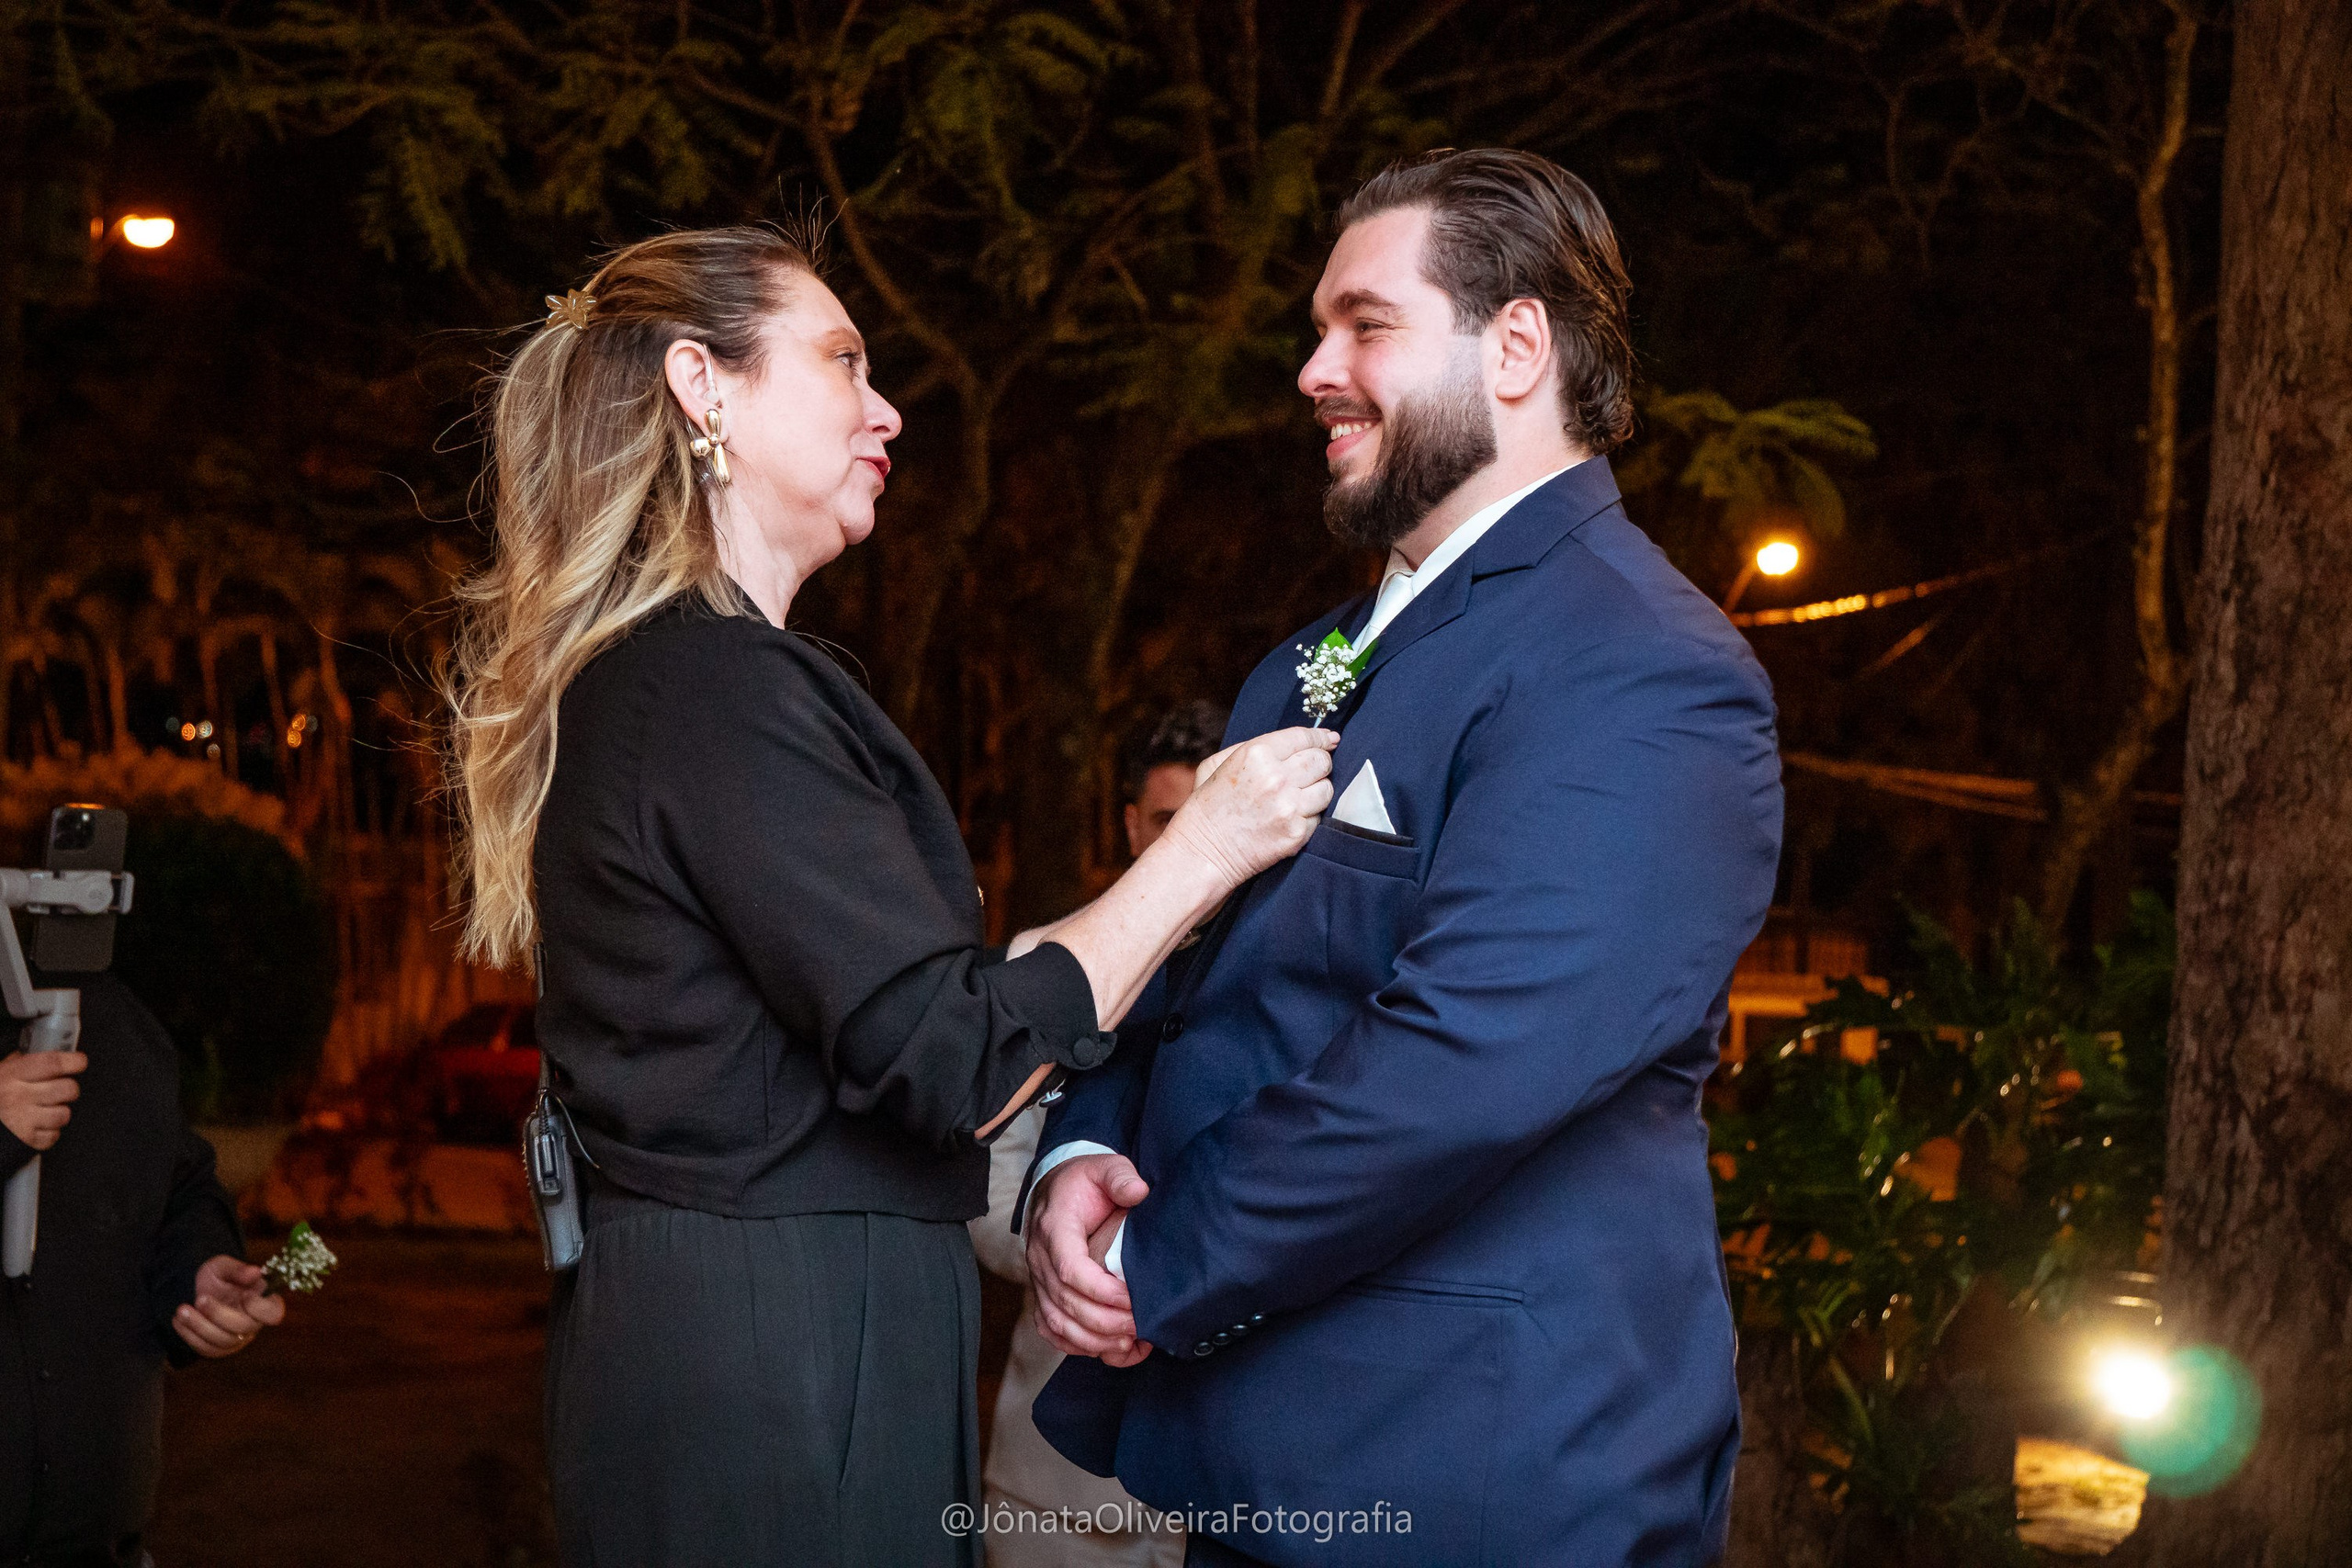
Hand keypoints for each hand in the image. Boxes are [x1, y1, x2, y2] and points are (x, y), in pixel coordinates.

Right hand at [0, 1049, 85, 1150]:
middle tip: (57, 1089)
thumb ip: (20, 1061)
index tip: (78, 1062)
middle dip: (68, 1089)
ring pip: (64, 1114)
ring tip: (42, 1109)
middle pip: (68, 1089)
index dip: (73, 1061)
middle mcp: (19, 1097)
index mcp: (12, 1075)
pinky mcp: (25, 1141)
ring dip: (57, 1112)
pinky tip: (35, 1125)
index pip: (53, 1063)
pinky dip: (48, 1132)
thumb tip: (46, 1050)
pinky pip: (53, 1136)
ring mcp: (23, 1121)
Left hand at [174, 1255, 286, 1358]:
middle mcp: (254, 1324)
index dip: (261, 1308)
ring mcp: (236, 1339)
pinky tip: (178, 1320)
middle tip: (201, 1298)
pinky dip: (190, 1336)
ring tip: (182, 1309)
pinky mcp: (218, 1349)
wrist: (198, 1290)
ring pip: (223, 1341)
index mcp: (263, 1302)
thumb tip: (255, 1272)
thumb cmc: (218, 1276)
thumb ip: (238, 1269)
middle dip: (219, 1314)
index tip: (245, 1294)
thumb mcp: (223, 1266)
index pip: (273, 1313)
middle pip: (244, 1328)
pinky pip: (206, 1349)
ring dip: (200, 1326)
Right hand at [1027, 1153, 1152, 1365]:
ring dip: (1093, 1341)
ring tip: (1129, 1343)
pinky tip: (1108, 1349)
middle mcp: (1040, 1258)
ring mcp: (1038, 1280)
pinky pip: (1052, 1330)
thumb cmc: (1084, 1183)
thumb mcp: (1105, 1167)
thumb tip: (1138, 1191)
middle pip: (1066, 1303)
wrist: (1056, 1190)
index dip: (1102, 1291)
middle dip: (1106, 1322)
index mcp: (1054, 1228)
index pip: (1070, 1269)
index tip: (1132, 1299)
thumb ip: (1121, 1175)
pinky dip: (1077, 1347)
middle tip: (1140, 1326)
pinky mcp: (1042, 1294)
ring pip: (1057, 1324)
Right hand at [1161, 727, 1337, 891]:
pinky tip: (1288, 819)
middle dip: (1321, 763)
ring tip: (1297, 798)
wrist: (1201, 853)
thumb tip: (1299, 741)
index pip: (1304, 737)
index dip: (1321, 737)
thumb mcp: (1217, 763)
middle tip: (1312, 770)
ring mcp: (1289, 807)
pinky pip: (1319, 817)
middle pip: (1321, 761)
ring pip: (1327, 789)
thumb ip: (1255, 747)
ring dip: (1317, 791)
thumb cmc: (1208, 807)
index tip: (1331, 739)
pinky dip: (1309, 817)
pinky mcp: (1296, 833)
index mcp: (1256, 754)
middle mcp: (1276, 777)